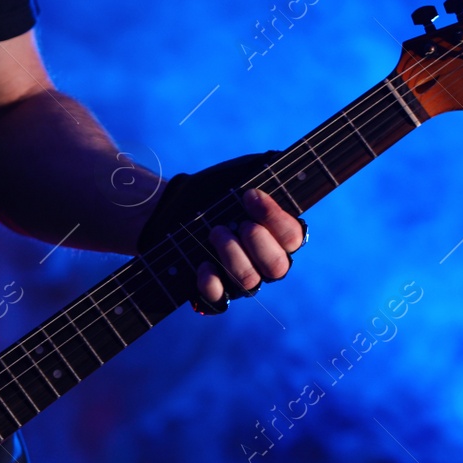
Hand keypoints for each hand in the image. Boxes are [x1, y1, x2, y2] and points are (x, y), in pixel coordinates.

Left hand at [136, 151, 305, 314]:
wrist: (168, 209)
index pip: (293, 237)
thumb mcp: (239, 173)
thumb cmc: (210, 191)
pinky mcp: (212, 292)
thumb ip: (266, 168)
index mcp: (278, 235)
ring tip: (213, 232)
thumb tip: (284, 161)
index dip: (275, 218)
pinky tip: (202, 264)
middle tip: (234, 222)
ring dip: (232, 255)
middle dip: (256, 242)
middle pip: (278, 267)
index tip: (249, 195)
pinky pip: (220, 302)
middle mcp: (264, 262)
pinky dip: (211, 283)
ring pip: (250, 282)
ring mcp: (239, 280)